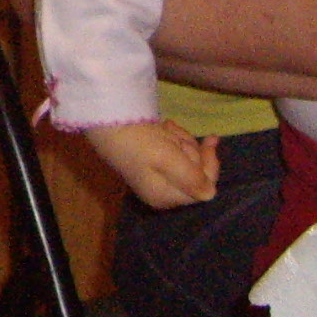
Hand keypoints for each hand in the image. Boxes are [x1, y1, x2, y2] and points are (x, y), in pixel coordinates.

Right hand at [91, 120, 217, 208]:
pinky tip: (162, 127)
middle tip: (173, 132)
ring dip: (181, 140)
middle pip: (195, 172)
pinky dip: (173, 137)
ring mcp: (156, 175)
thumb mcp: (168, 159)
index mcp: (165, 196)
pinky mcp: (151, 160)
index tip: (210, 139)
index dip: (210, 164)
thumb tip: (210, 194)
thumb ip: (192, 178)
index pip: (203, 187)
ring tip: (164, 128)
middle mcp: (162, 190)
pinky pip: (174, 151)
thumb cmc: (137, 142)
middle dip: (191, 148)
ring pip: (186, 158)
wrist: (105, 120)